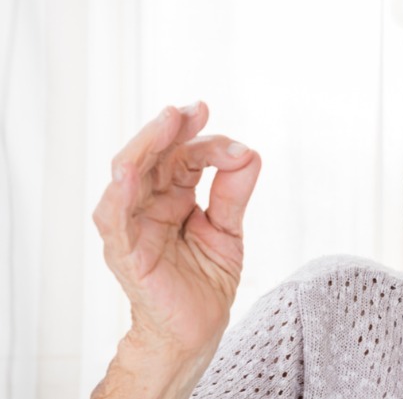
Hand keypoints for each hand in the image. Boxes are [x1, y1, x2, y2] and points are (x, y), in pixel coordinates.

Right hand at [91, 102, 260, 397]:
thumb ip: (234, 193)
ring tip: (167, 120)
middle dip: (170, 129)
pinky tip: (131, 171)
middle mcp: (148, 205)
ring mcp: (133, 226)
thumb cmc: (206, 282)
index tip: (232, 140)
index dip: (204, 142)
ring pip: (129, 175)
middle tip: (191, 109)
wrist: (198, 330)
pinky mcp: (126, 252)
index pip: (183, 157)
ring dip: (146, 145)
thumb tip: (249, 152)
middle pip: (152, 156)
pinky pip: (116, 218)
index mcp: (172, 197)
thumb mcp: (228, 230)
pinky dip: (121, 192)